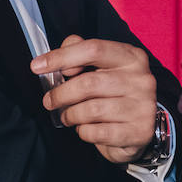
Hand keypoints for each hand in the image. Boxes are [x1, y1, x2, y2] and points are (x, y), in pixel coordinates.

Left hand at [32, 35, 156, 164]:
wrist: (139, 129)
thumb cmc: (115, 94)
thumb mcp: (101, 68)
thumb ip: (80, 53)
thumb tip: (59, 61)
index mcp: (132, 57)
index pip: (93, 49)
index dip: (61, 57)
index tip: (37, 66)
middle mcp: (142, 79)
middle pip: (88, 83)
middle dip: (61, 94)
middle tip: (49, 101)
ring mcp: (143, 106)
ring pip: (91, 110)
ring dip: (70, 115)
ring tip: (67, 116)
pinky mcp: (139, 131)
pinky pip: (98, 132)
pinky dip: (83, 132)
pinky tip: (85, 128)